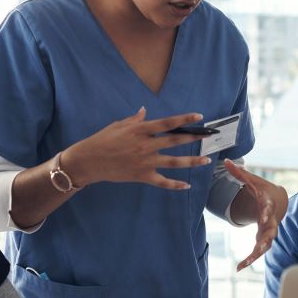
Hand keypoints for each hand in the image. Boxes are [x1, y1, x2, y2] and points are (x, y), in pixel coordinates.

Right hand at [62, 108, 211, 189]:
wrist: (88, 161)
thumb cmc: (101, 140)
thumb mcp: (118, 125)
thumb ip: (135, 120)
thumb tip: (145, 112)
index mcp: (141, 130)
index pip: (168, 123)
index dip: (184, 120)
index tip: (199, 117)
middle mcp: (145, 145)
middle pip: (175, 141)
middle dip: (194, 138)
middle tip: (209, 136)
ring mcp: (145, 162)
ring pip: (174, 162)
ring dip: (191, 161)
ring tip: (205, 160)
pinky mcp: (142, 176)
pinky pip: (162, 182)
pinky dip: (175, 185)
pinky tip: (186, 185)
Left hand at [224, 158, 287, 271]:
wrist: (277, 201)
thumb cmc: (263, 190)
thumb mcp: (253, 181)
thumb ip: (239, 173)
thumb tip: (226, 161)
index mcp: (268, 205)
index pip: (269, 209)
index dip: (267, 213)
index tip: (264, 218)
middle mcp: (271, 220)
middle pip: (270, 231)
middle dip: (265, 240)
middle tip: (259, 247)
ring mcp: (268, 232)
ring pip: (264, 246)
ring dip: (255, 255)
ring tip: (243, 264)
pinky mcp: (264, 240)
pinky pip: (258, 252)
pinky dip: (250, 260)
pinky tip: (239, 268)